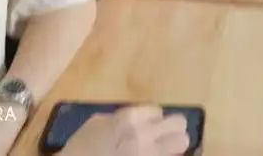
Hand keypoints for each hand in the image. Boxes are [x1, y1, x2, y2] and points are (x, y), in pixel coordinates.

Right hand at [60, 107, 188, 155]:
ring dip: (174, 147)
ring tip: (163, 150)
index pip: (158, 111)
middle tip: (164, 138)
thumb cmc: (81, 148)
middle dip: (172, 130)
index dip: (153, 119)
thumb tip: (137, 120)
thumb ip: (120, 118)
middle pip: (178, 124)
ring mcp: (149, 155)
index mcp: (129, 119)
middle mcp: (144, 136)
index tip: (149, 126)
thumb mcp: (96, 123)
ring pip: (181, 144)